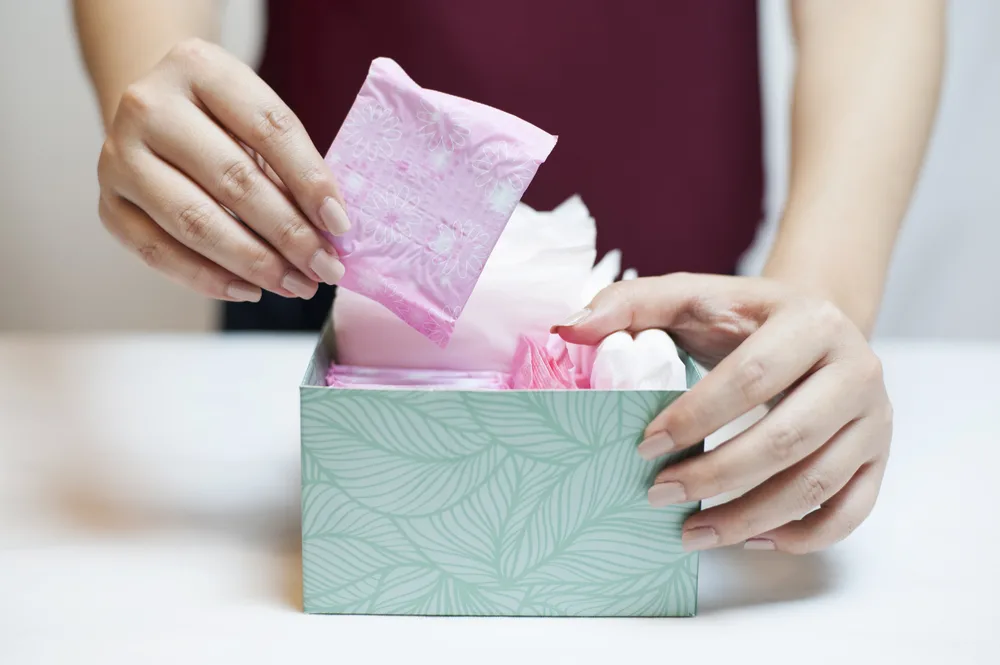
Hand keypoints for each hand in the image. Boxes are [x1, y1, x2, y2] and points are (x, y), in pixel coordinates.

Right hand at [97, 38, 350, 302]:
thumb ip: (289, 165)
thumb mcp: (257, 118)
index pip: (268, 128)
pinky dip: (210, 278)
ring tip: (296, 284)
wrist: (154, 115)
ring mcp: (119, 156)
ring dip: (254, 262)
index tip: (340, 225)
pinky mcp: (109, 205)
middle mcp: (149, 107)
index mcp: (199, 67)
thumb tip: (329, 231)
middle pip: (232, 179)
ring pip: (194, 222)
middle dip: (289, 233)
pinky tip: (250, 289)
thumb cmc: (221, 120)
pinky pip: (159, 253)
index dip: (310, 181)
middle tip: (325, 268)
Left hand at [556, 273, 892, 553]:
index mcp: (811, 322)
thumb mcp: (693, 296)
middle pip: (787, 439)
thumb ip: (631, 304)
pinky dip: (801, 534)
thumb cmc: (745, 316)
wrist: (818, 324)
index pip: (752, 377)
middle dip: (717, 476)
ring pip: (818, 484)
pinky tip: (750, 537)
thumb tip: (566, 328)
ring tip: (691, 533)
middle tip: (659, 496)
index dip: (696, 416)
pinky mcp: (880, 455)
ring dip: (750, 517)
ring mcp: (875, 418)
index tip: (645, 446)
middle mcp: (856, 369)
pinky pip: (849, 510)